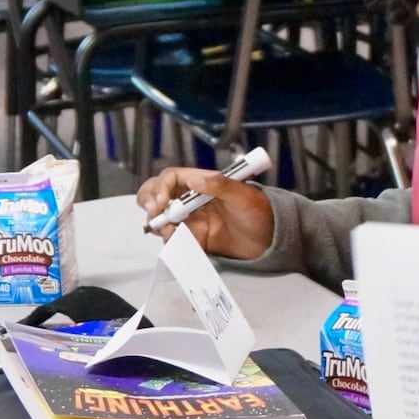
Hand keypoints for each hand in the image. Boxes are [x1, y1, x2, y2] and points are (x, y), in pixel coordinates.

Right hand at [136, 167, 274, 259]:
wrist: (271, 240)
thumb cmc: (260, 211)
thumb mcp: (243, 195)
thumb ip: (220, 185)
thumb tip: (194, 179)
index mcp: (202, 183)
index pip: (171, 178)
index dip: (161, 187)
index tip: (161, 202)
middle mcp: (191, 199)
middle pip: (157, 194)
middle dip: (148, 200)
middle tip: (153, 213)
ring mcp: (190, 219)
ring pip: (161, 217)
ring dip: (158, 222)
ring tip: (169, 230)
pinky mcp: (193, 239)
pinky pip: (173, 238)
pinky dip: (169, 239)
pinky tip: (177, 240)